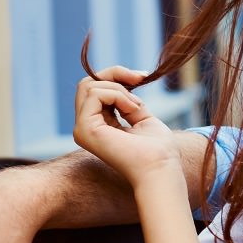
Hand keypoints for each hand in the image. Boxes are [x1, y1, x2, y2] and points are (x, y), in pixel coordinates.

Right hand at [72, 68, 180, 188]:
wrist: (161, 168)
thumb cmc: (158, 150)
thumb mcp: (142, 118)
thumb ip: (128, 102)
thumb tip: (125, 82)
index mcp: (97, 126)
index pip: (95, 89)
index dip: (117, 76)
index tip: (143, 76)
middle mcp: (85, 127)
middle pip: (87, 83)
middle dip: (115, 73)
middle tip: (140, 79)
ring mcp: (81, 129)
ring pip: (89, 86)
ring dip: (120, 89)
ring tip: (137, 106)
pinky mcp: (84, 130)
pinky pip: (95, 94)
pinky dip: (118, 95)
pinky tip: (132, 109)